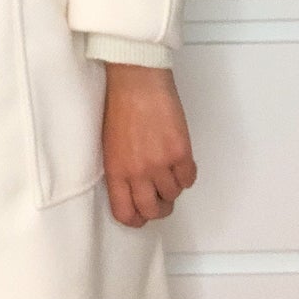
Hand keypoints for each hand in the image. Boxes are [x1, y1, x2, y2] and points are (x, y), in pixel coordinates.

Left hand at [99, 62, 197, 226]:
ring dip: (172, 186)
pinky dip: (186, 173)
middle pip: (153, 211)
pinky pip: (189, 179)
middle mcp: (138, 172)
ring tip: (168, 167)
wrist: (137, 80)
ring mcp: (161, 164)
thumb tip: (134, 189)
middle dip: (158, 208)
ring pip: (173, 195)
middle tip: (160, 196)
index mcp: (116, 171)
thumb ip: (121, 171)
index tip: (141, 214)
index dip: (136, 218)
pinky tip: (179, 159)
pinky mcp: (181, 153)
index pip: (126, 213)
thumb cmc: (120, 105)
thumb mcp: (110, 145)